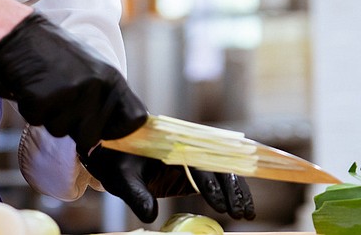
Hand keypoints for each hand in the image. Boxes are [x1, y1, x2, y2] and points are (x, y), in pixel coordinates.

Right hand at [0, 13, 147, 149]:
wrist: (22, 34)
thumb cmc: (56, 54)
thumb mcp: (92, 68)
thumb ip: (104, 98)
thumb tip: (110, 134)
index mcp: (112, 78)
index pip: (133, 119)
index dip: (118, 131)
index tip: (103, 131)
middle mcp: (96, 85)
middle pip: (91, 137)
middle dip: (72, 127)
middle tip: (60, 100)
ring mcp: (71, 91)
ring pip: (60, 132)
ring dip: (49, 117)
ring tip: (46, 89)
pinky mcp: (43, 97)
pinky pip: (37, 122)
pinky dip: (30, 110)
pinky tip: (32, 88)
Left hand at [79, 146, 254, 222]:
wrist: (113, 150)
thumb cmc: (117, 160)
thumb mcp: (122, 177)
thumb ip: (136, 194)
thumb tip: (150, 216)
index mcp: (173, 144)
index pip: (199, 162)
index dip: (211, 184)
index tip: (220, 205)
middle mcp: (188, 147)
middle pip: (219, 165)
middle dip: (232, 190)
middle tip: (239, 214)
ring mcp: (192, 159)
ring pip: (224, 172)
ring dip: (237, 191)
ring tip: (246, 214)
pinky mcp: (192, 171)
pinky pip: (217, 180)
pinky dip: (229, 193)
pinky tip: (239, 209)